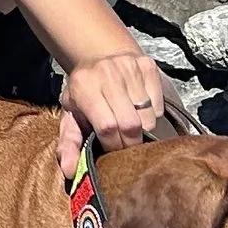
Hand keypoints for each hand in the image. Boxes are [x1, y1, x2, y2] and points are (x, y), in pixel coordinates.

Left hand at [57, 51, 169, 179]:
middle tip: (125, 144)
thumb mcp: (71, 115)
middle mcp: (106, 72)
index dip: (113, 145)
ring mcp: (129, 66)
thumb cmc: (85, 93)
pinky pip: (158, 104)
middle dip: (130, 142)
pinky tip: (140, 109)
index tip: (111, 150)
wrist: (99, 55)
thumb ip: (69, 144)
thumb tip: (70, 172)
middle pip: (131, 123)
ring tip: (131, 126)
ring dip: (143, 129)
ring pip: (148, 117)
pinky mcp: (147, 65)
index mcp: (84, 85)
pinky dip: (152, 114)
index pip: (107, 126)